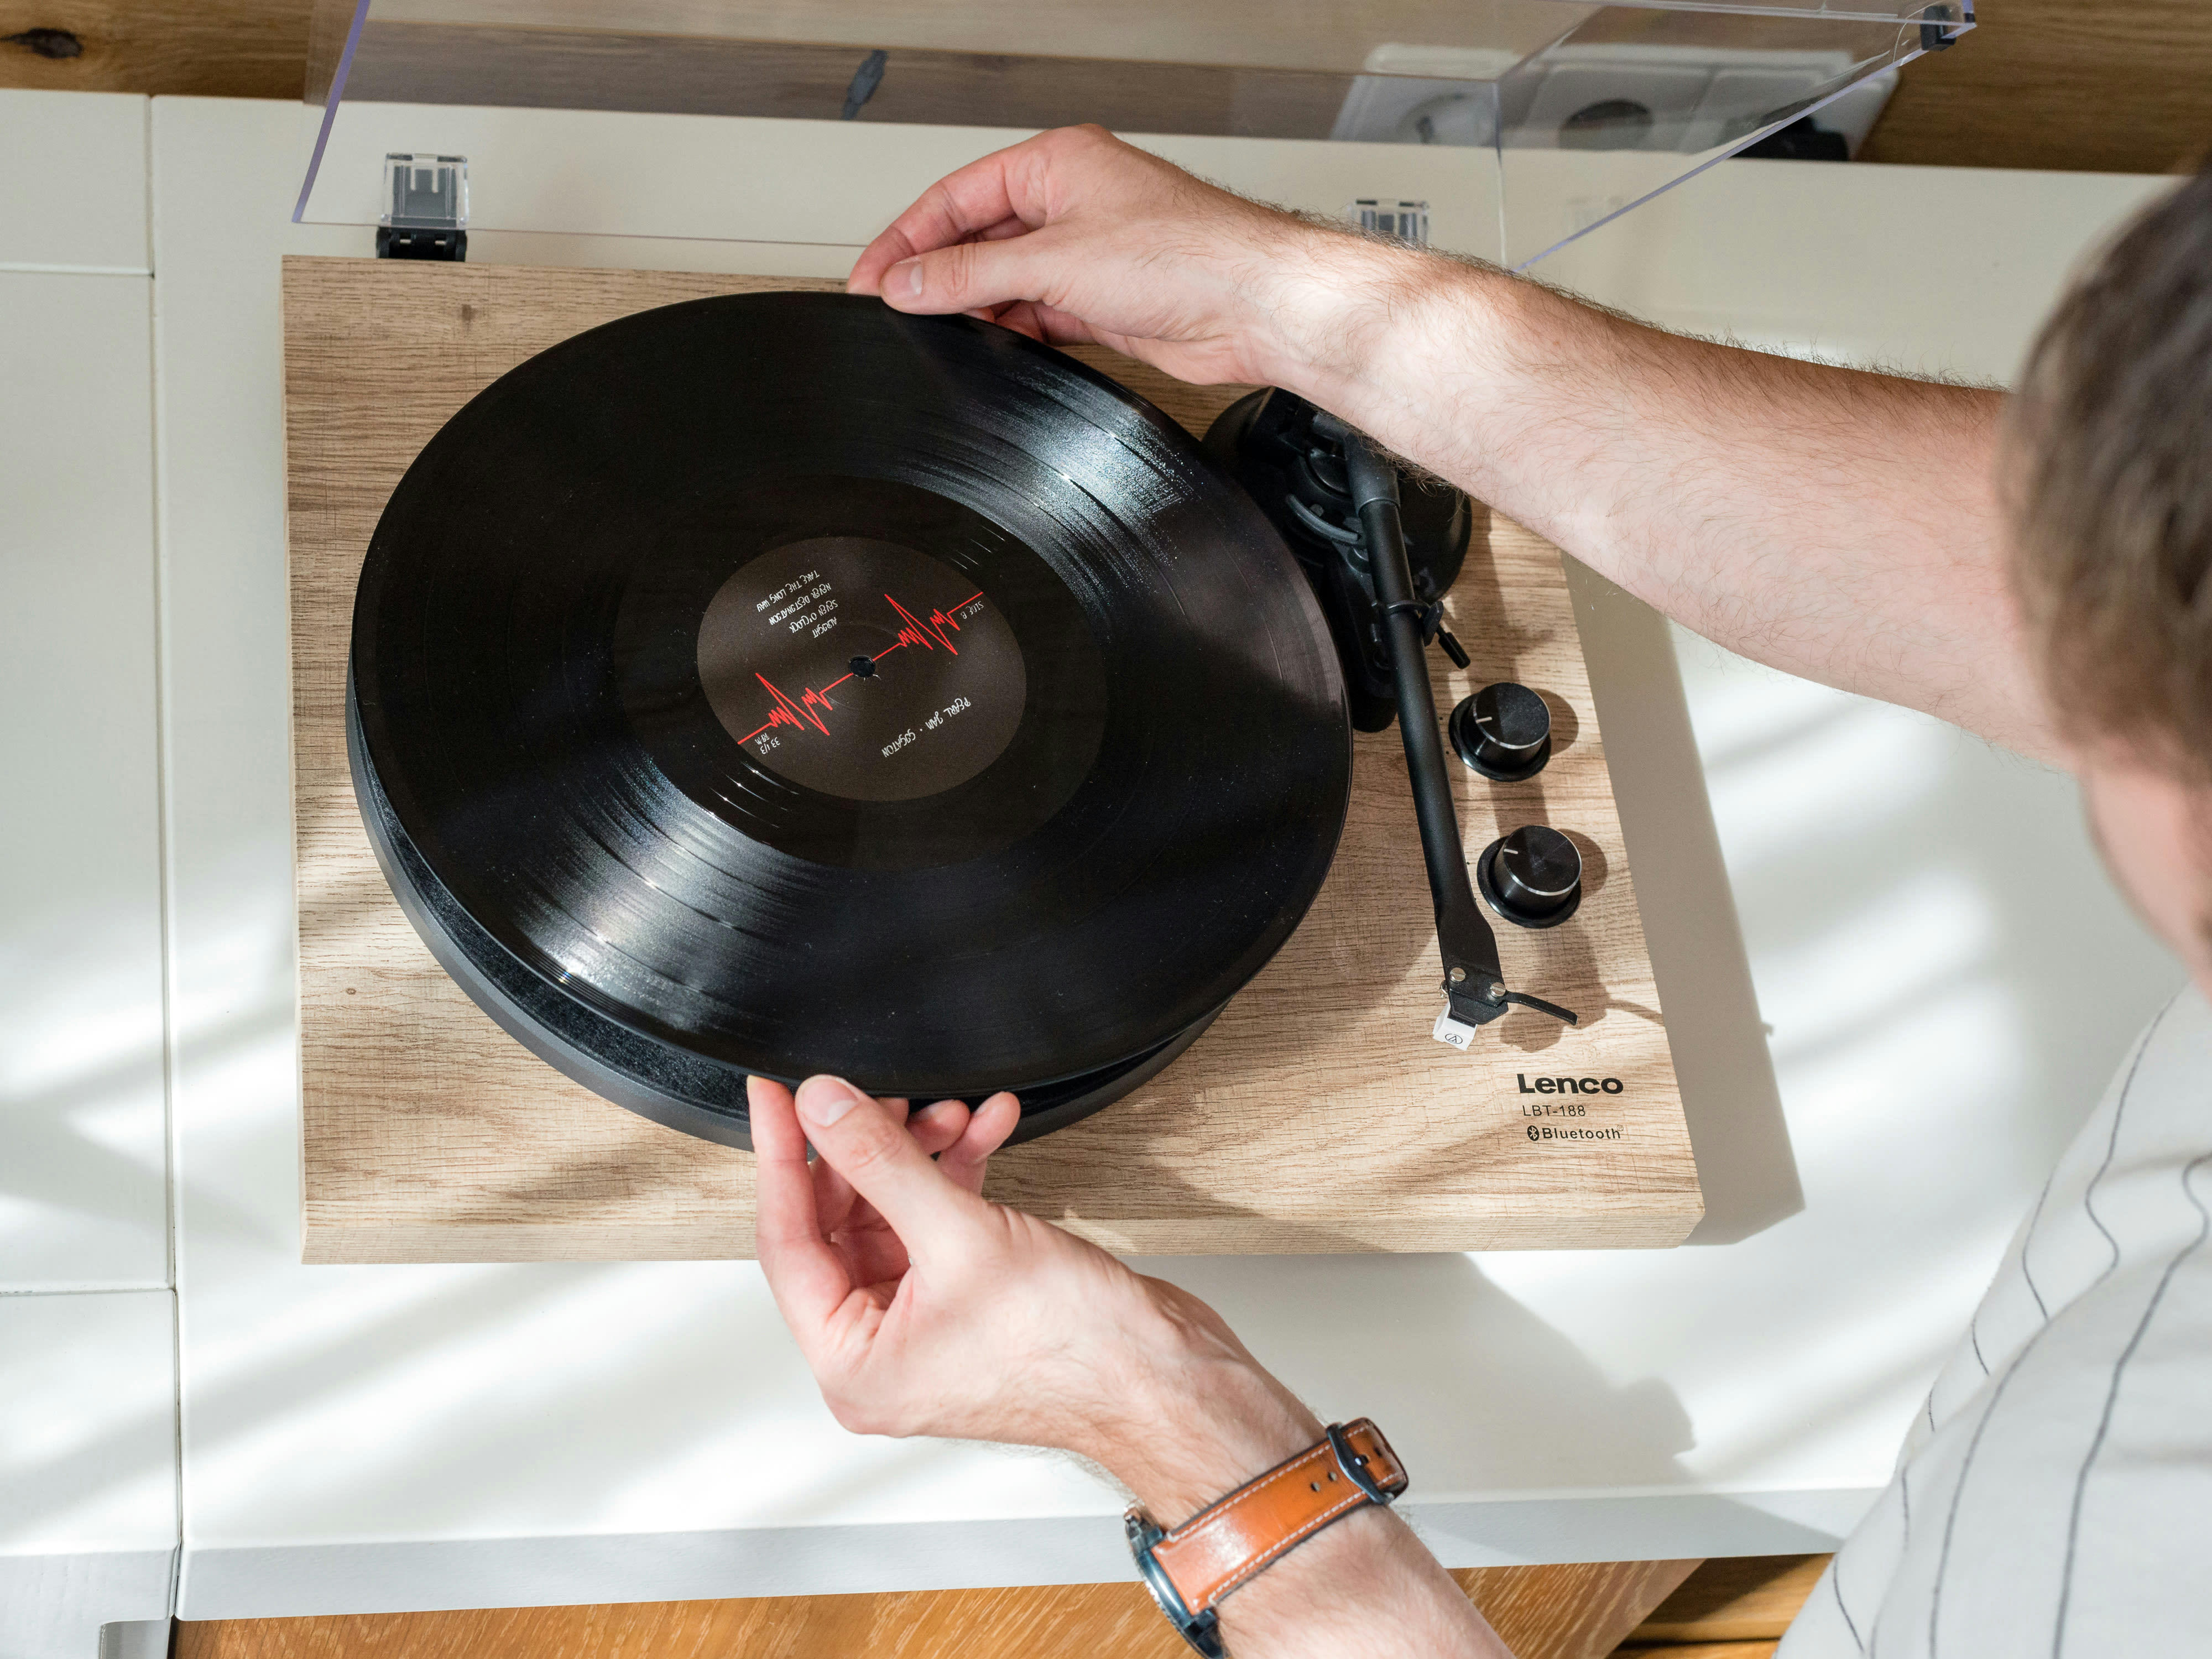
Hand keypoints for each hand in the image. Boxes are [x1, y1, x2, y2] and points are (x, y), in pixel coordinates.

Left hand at [748, 1074, 1318, 1516]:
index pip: (788, 1240)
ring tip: (950, 1109)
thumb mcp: (960, 1236)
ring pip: (895, 1213)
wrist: (1165, 1378)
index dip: (782, 1158)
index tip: (773, 1095)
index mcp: (853, 1362)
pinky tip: (987, 1130)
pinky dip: (961, 1173)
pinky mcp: (971, 1298)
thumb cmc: (1074, 1352)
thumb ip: (883, 1163)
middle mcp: (880, 1349)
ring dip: (922, 1153)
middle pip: (841, 1222)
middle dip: (869, 1148)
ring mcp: (928, 1324)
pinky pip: (942, 1221)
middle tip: (878, 1091)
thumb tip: (823, 1109)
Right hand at [846, 124, 1401, 391]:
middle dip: (936, 276)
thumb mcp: (1054, 260)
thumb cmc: (1189, 254)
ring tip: (936, 334)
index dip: (906, 237)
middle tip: (892, 311)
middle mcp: (1072, 203)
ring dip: (974, 309)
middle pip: (978, 240)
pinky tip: (990, 349)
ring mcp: (1088, 254)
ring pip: (1007, 282)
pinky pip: (1036, 316)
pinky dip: (1010, 332)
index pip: (958, 196)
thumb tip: (906, 284)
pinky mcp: (1103, 304)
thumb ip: (970, 276)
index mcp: (1058, 163)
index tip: (870, 277)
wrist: (1254, 306)